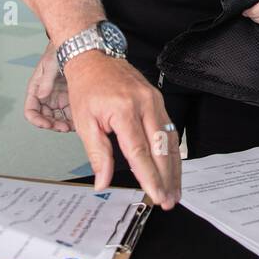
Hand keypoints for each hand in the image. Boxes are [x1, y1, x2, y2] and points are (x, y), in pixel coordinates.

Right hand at [24, 40, 73, 131]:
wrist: (75, 44)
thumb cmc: (58, 50)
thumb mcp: (50, 63)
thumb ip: (46, 80)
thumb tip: (42, 96)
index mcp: (36, 88)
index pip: (31, 110)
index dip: (37, 120)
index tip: (46, 124)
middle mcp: (46, 95)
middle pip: (45, 117)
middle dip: (52, 124)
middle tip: (63, 127)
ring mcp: (58, 98)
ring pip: (57, 118)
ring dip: (63, 124)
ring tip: (72, 126)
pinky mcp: (70, 98)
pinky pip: (69, 114)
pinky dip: (73, 120)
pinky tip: (78, 121)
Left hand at [62, 52, 180, 208]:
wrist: (94, 57)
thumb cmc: (87, 88)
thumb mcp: (84, 123)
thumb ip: (98, 155)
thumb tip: (103, 183)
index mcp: (123, 110)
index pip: (140, 151)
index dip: (149, 176)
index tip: (156, 195)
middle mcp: (144, 104)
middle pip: (161, 148)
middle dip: (167, 178)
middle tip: (168, 200)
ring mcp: (155, 100)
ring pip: (171, 140)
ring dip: (174, 168)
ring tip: (174, 191)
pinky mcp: (159, 99)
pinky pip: (170, 128)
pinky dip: (173, 152)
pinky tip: (173, 168)